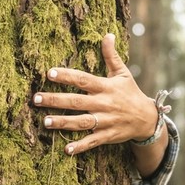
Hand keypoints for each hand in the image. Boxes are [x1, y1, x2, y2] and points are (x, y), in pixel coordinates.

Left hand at [33, 33, 157, 154]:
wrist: (147, 119)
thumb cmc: (130, 93)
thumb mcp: (123, 73)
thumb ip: (111, 55)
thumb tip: (108, 34)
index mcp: (106, 87)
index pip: (83, 80)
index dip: (67, 76)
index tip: (50, 73)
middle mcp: (104, 104)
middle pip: (77, 101)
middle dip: (56, 100)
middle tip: (37, 99)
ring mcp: (105, 121)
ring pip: (82, 122)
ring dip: (63, 122)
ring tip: (45, 122)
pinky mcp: (107, 135)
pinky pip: (92, 141)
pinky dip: (80, 146)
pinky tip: (66, 149)